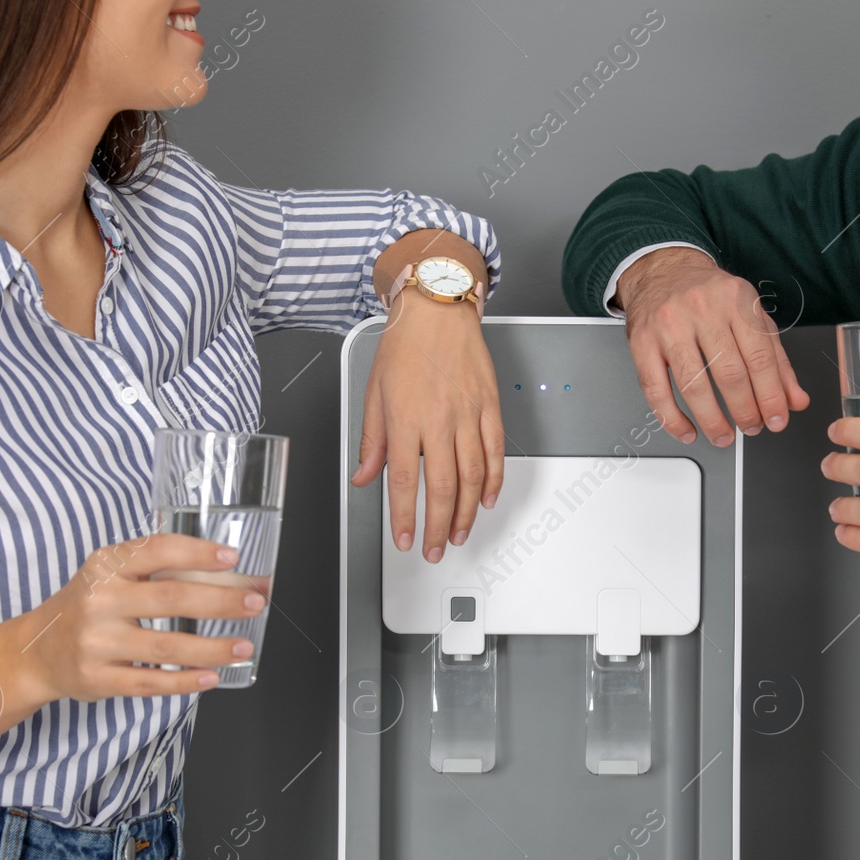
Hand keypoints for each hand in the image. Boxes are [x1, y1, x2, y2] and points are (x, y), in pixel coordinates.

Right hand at [22, 533, 268, 700]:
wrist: (37, 650)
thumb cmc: (89, 605)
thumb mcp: (110, 575)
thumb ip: (155, 570)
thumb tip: (226, 573)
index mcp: (105, 565)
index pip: (157, 550)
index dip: (197, 553)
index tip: (232, 557)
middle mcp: (99, 600)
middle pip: (170, 598)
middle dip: (220, 601)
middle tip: (255, 602)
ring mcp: (97, 642)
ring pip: (166, 646)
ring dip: (212, 647)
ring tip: (243, 646)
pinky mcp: (97, 678)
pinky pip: (150, 682)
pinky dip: (185, 681)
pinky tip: (211, 676)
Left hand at [348, 292, 502, 562]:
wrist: (437, 310)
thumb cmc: (404, 347)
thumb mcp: (374, 393)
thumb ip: (372, 441)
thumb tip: (363, 477)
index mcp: (405, 420)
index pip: (403, 482)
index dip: (405, 518)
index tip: (406, 540)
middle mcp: (439, 421)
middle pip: (443, 488)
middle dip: (438, 527)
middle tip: (435, 549)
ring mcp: (468, 415)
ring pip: (473, 476)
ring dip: (467, 512)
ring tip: (459, 534)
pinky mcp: (490, 407)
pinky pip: (495, 452)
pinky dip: (493, 481)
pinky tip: (485, 500)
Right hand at [616, 247, 808, 445]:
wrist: (663, 269)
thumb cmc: (710, 296)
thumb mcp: (751, 316)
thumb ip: (777, 360)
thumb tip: (795, 400)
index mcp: (736, 300)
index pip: (760, 358)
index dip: (771, 397)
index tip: (776, 419)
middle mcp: (702, 309)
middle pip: (729, 374)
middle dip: (745, 411)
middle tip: (751, 428)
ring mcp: (669, 325)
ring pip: (694, 385)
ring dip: (712, 420)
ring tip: (724, 436)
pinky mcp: (641, 342)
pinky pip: (656, 389)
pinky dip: (672, 418)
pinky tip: (687, 430)